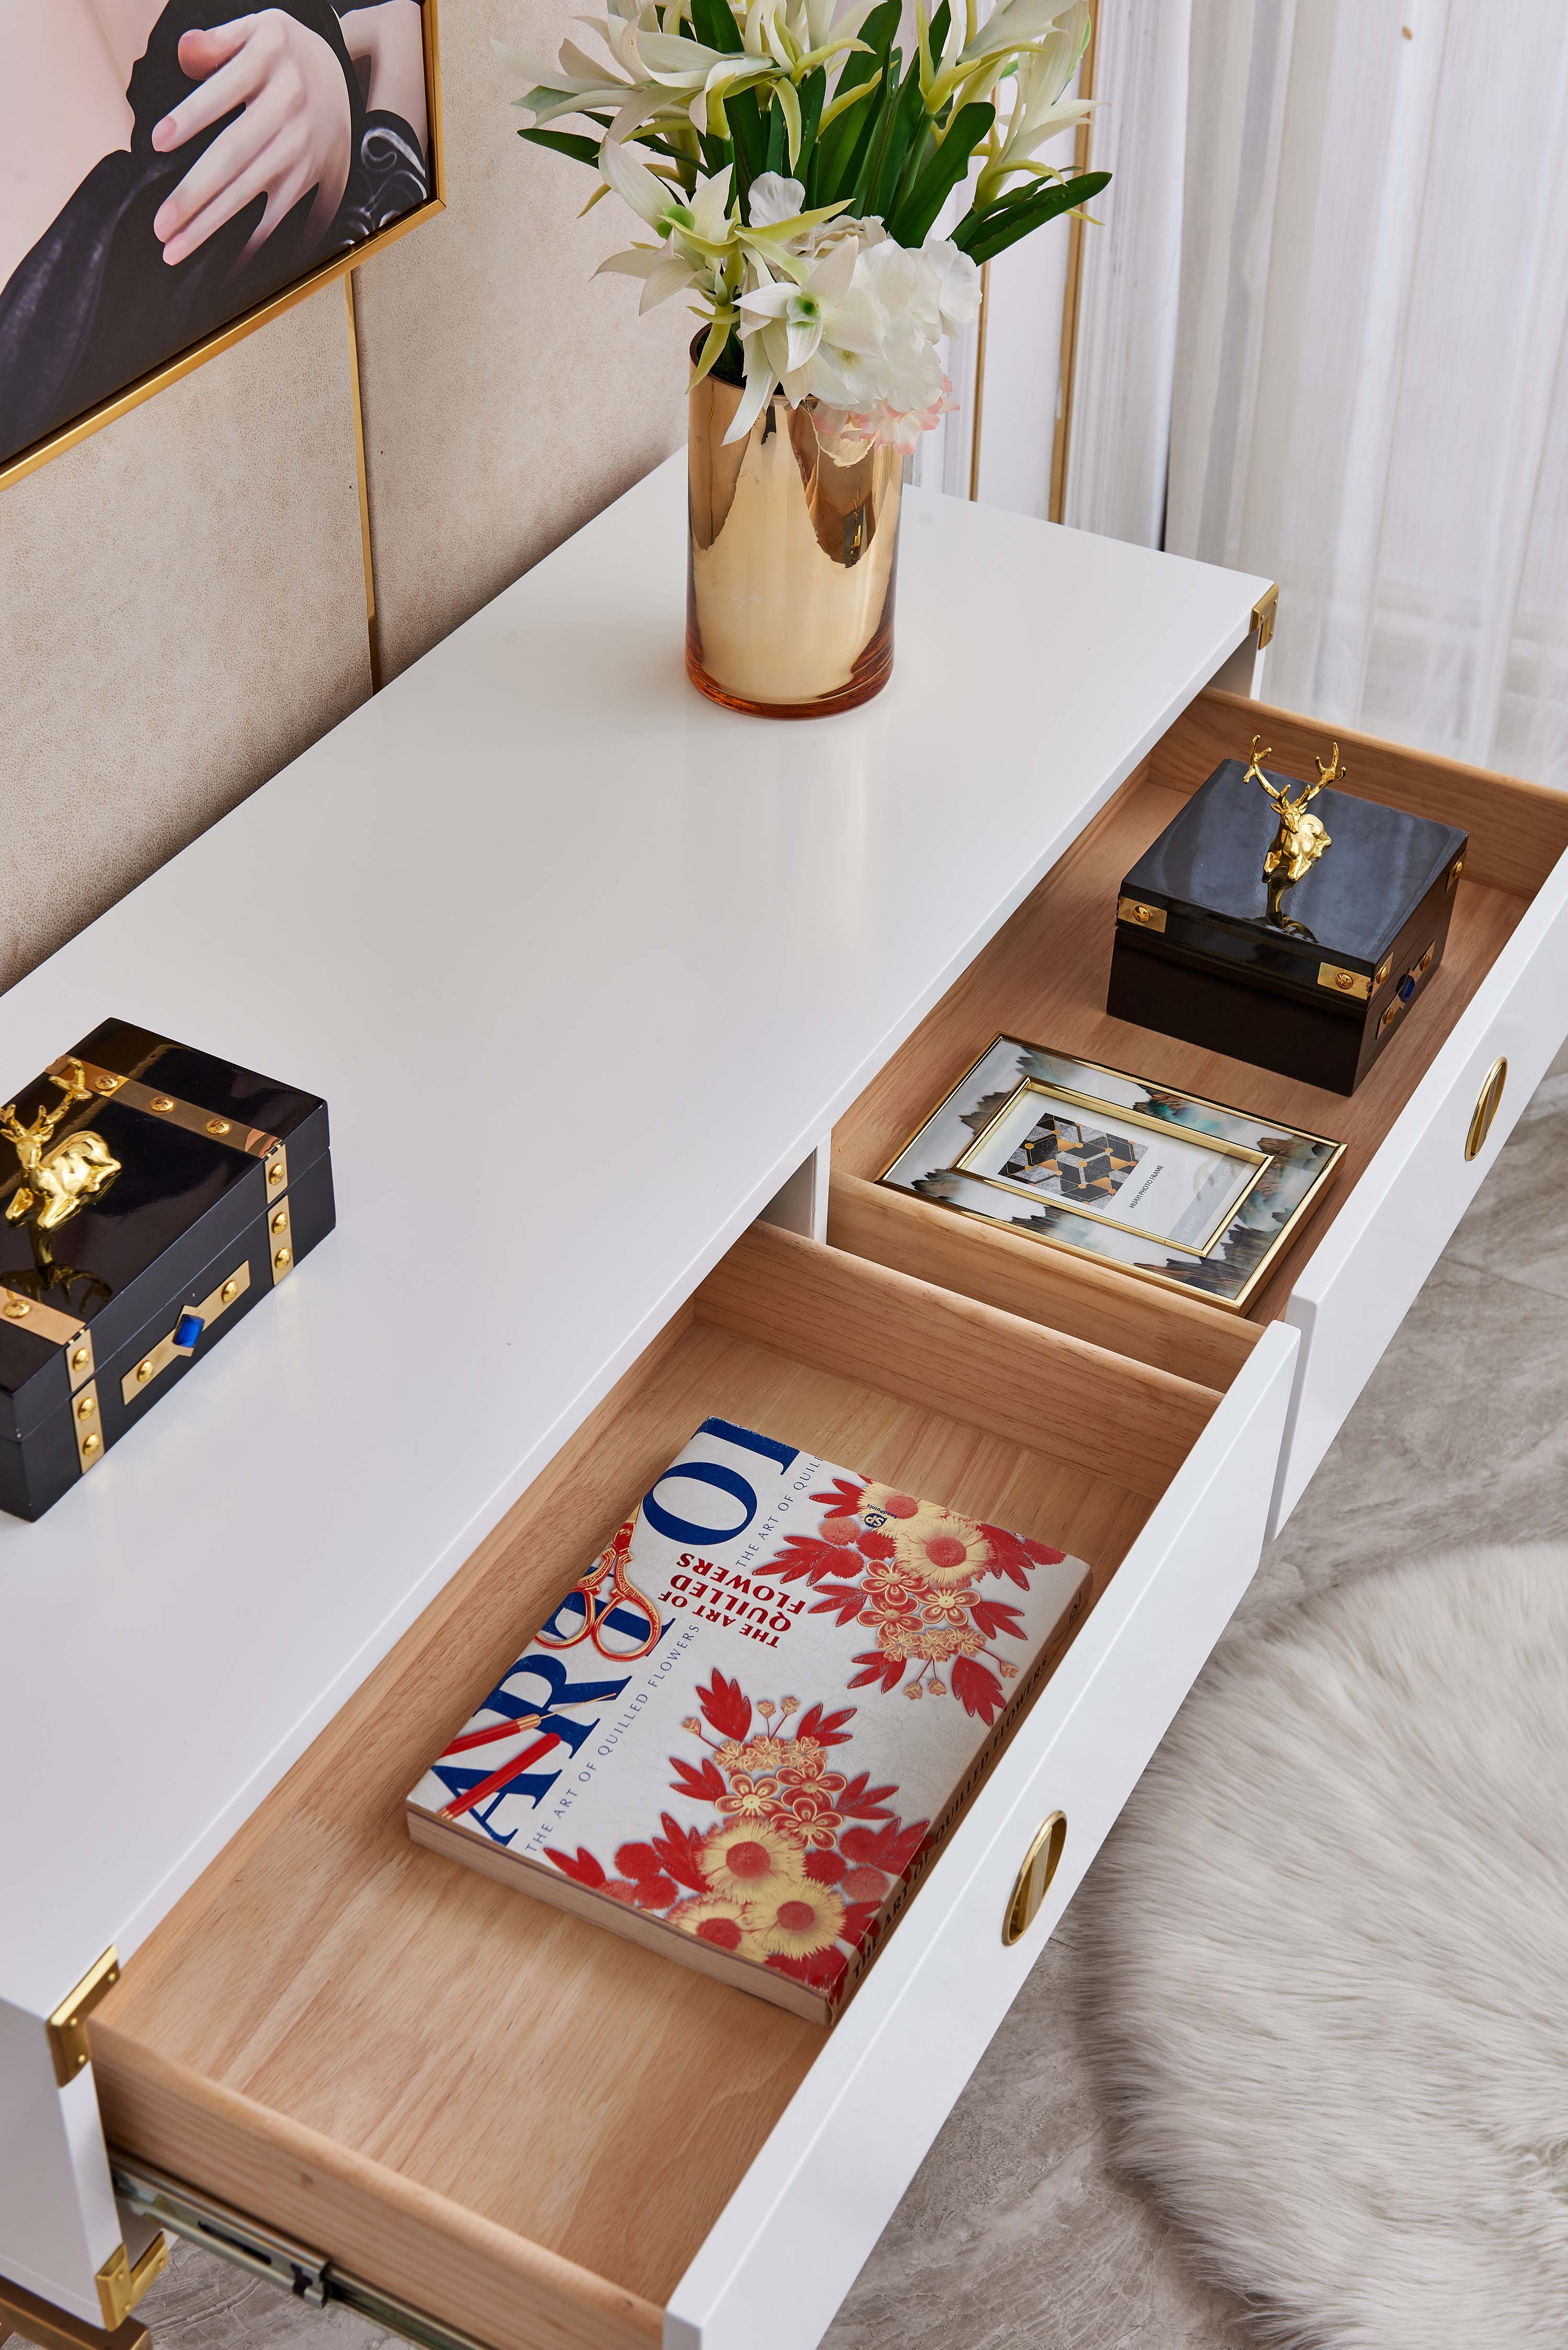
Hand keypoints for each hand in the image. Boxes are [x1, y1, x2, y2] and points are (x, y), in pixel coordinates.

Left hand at [151, 10, 351, 266]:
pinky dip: (256, 249)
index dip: (191, 117)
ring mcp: (307, 150)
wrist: (340, 77)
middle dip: (195, 195)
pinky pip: (286, 221)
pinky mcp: (320, 181)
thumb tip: (184, 52)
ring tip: (176, 251)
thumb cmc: (281, 57)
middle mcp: (291, 107)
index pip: (222, 91)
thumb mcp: (254, 28)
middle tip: (160, 227)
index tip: (156, 141)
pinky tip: (224, 268)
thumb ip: (215, 40)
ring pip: (255, 196)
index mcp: (269, 61)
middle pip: (235, 156)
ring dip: (214, 229)